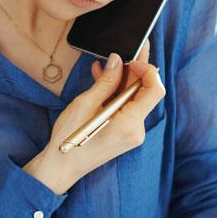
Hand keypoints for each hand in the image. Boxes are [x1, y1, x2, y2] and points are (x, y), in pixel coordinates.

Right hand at [22, 39, 163, 194]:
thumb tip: (117, 60)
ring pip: (134, 99)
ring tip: (108, 63)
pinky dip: (116, 93)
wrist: (61, 166)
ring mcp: (131, 133)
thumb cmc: (70, 139)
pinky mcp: (124, 132)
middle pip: (145, 93)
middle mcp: (136, 130)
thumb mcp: (86, 104)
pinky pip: (126, 108)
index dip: (147, 70)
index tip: (131, 59)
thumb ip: (106, 82)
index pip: (155, 90)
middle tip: (125, 50)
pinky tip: (103, 78)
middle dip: (135, 71)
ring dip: (123, 80)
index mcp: (129, 124)